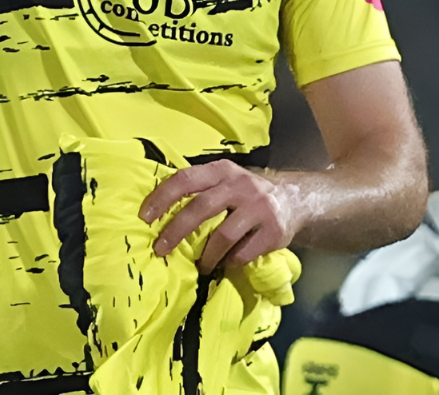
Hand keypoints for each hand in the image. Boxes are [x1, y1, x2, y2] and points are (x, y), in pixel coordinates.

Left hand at [139, 160, 300, 272]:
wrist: (294, 201)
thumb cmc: (246, 195)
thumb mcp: (225, 182)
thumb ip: (200, 189)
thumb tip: (157, 211)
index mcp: (223, 171)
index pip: (186, 179)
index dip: (163, 197)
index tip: (144, 217)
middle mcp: (241, 185)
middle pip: (201, 207)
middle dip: (176, 231)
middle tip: (160, 249)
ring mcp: (259, 207)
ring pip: (222, 236)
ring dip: (206, 256)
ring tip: (200, 266)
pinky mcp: (273, 231)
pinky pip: (242, 254)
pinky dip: (229, 263)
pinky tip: (226, 264)